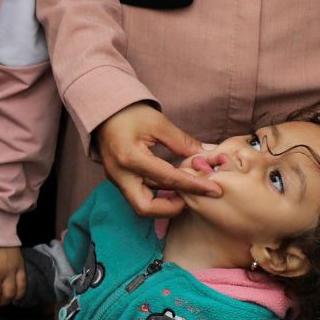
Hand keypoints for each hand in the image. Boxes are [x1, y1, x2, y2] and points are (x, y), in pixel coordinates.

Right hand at [93, 102, 216, 217]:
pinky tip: (173, 185)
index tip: (214, 190)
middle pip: (145, 208)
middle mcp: (120, 174)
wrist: (104, 111)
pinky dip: (157, 194)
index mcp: (130, 158)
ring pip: (141, 204)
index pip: (168, 179)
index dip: (194, 186)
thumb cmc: (129, 113)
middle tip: (191, 198)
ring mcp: (117, 179)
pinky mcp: (119, 179)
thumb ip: (182, 142)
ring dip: (165, 202)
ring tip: (185, 191)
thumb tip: (206, 156)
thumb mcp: (159, 123)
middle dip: (171, 208)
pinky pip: (139, 194)